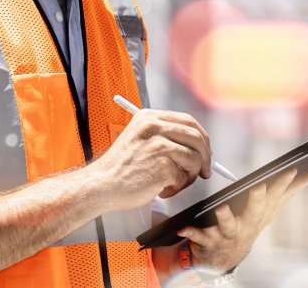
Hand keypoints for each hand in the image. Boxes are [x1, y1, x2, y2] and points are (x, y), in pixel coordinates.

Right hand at [86, 109, 211, 210]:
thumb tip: (196, 146)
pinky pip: (184, 178)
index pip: (188, 121)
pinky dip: (176, 187)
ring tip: (171, 183)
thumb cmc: (119, 167)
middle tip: (205, 172)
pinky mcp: (163, 166)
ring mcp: (159, 146)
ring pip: (194, 159)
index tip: (204, 151)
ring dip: (189, 176)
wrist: (101, 184)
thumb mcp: (138, 138)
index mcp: (149, 118)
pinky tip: (160, 189)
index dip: (201, 137)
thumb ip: (163, 135)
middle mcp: (154, 128)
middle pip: (197, 138)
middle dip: (205, 157)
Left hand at [176, 169, 307, 271]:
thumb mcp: (268, 212)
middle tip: (260, 187)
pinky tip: (183, 228)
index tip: (293, 171)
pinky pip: (199, 237)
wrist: (223, 257)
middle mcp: (247, 226)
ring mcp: (228, 235)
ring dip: (225, 217)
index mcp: (260, 215)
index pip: (275, 198)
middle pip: (255, 212)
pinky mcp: (209, 241)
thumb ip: (287, 193)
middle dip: (258, 200)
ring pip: (228, 226)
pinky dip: (191, 233)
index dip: (284, 185)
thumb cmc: (246, 226)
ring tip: (222, 207)